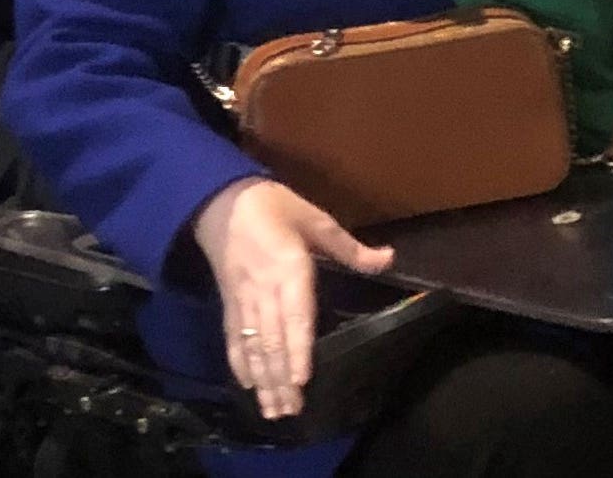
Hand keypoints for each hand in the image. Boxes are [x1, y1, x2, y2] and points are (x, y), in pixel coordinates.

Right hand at [191, 177, 393, 420]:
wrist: (222, 202)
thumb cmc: (278, 208)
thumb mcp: (318, 220)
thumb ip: (351, 248)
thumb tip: (390, 259)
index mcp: (289, 267)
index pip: (295, 315)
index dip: (298, 349)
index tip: (302, 379)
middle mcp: (263, 290)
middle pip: (274, 340)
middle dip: (281, 379)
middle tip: (291, 411)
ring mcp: (243, 300)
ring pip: (254, 346)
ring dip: (263, 380)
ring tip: (273, 410)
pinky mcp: (229, 304)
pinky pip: (234, 339)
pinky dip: (240, 364)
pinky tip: (248, 386)